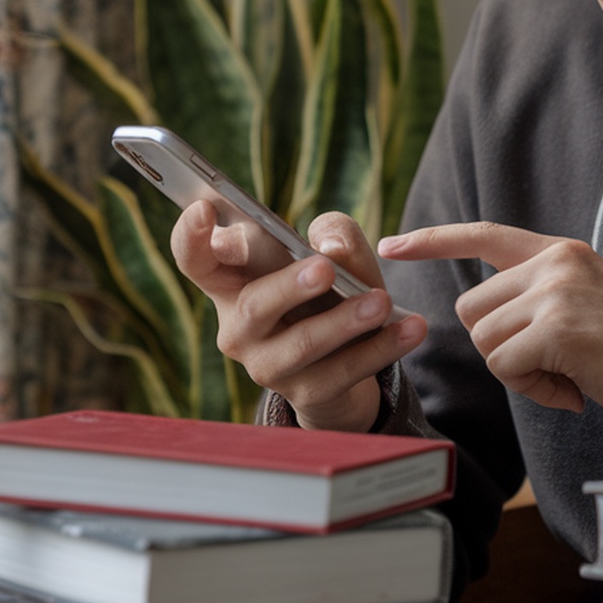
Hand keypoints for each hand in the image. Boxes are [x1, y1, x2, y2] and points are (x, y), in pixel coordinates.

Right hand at [172, 202, 425, 432]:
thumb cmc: (327, 292)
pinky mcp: (306, 393)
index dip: (191, 236)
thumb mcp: (333, 253)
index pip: (195, 260)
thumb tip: (333, 249)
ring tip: (381, 302)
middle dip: (289, 287)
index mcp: (231, 283)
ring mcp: (268, 365)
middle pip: (254, 307)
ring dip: (344, 322)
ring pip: (301, 345)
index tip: (205, 208)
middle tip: (325, 269)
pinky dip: (381, 348)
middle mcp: (239, 328)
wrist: (344, 362)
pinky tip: (411, 328)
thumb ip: (334, 233)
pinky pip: (344, 371)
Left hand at [378, 221, 602, 433]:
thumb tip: (483, 319)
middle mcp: (557, 262)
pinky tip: (572, 390)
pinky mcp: (558, 327)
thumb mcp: (585, 308)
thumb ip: (538, 300)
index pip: (484, 234)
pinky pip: (505, 366)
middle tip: (552, 366)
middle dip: (499, 347)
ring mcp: (557, 291)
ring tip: (568, 376)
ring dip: (518, 372)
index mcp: (562, 252)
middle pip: (472, 307)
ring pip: (484, 339)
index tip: (391, 244)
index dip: (433, 240)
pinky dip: (533, 389)